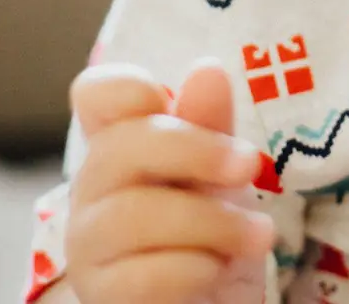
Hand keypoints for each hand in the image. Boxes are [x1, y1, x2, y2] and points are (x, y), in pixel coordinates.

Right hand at [66, 61, 273, 303]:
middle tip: (250, 166)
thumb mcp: (221, 172)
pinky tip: (217, 272)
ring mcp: (90, 248)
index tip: (167, 98)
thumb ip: (211, 123)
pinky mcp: (103, 298)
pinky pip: (142, 278)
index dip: (125, 85)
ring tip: (258, 235)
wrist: (208, 303)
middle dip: (195, 151)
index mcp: (120, 146)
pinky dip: (194, 270)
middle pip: (119, 148)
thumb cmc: (210, 231)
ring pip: (133, 216)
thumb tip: (206, 68)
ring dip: (213, 222)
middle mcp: (93, 192)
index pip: (95, 95)